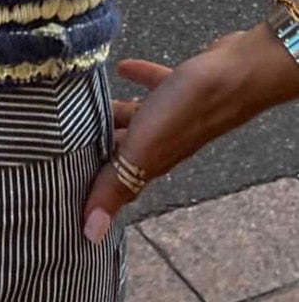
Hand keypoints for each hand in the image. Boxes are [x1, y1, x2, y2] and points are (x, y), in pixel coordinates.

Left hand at [83, 25, 298, 242]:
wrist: (235, 72)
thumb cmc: (187, 109)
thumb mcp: (144, 149)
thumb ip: (116, 185)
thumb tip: (91, 234)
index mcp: (152, 161)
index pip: (119, 181)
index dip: (96, 187)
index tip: (67, 185)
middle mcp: (163, 140)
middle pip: (125, 147)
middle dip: (98, 144)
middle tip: (67, 135)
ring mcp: (175, 113)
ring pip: (139, 118)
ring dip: (116, 113)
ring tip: (86, 102)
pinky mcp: (183, 86)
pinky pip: (156, 85)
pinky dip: (138, 79)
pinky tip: (123, 67)